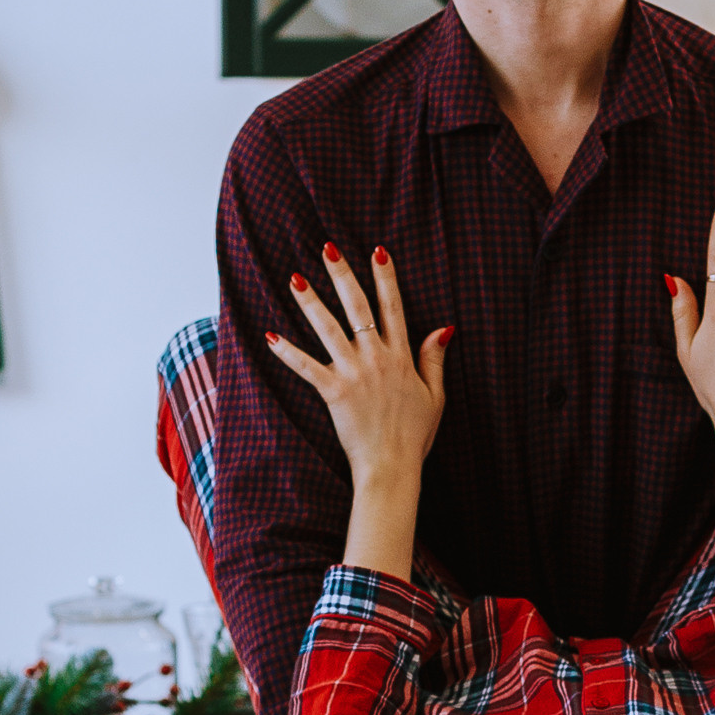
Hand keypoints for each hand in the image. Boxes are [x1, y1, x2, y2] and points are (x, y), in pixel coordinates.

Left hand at [266, 246, 450, 493]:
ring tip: (295, 278)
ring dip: (311, 302)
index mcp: (402, 357)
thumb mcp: (435, 396)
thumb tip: (444, 327)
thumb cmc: (415, 435)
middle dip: (343, 275)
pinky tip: (270, 336)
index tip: (378, 251)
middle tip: (328, 249)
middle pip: (359, 308)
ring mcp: (354, 374)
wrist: (392, 466)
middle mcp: (377, 359)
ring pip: (329, 329)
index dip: (386, 278)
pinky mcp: (334, 393)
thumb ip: (435, 359)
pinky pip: (307, 368)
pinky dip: (288, 353)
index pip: (394, 308)